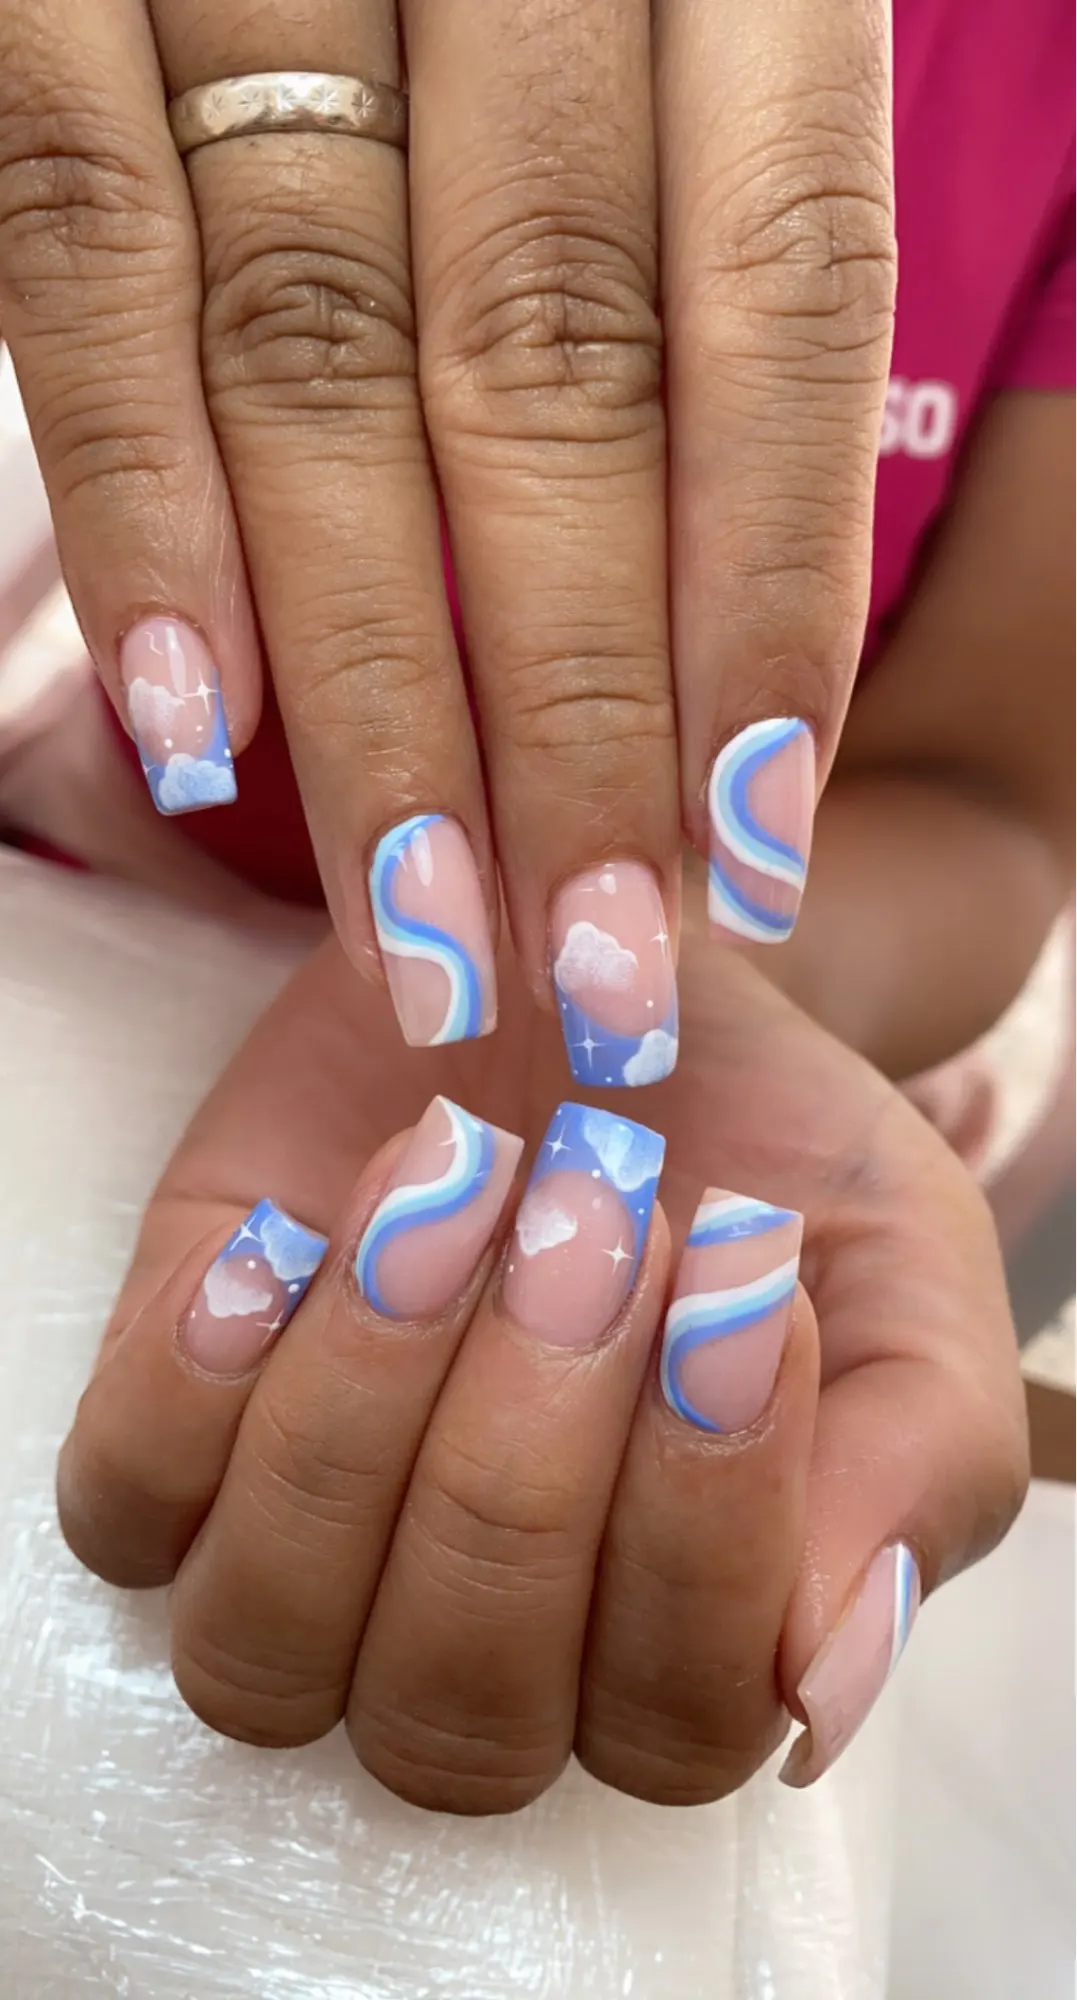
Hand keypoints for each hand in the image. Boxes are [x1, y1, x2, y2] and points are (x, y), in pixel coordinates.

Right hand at [0, 0, 893, 1070]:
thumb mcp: (667, 18)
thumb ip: (675, 264)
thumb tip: (708, 649)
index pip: (775, 292)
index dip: (771, 590)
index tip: (751, 845)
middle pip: (554, 364)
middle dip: (577, 703)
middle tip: (587, 970)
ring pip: (325, 349)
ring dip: (380, 680)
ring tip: (424, 927)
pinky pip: (78, 247)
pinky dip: (143, 498)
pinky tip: (193, 730)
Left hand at [57, 892, 1026, 1812]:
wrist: (618, 982)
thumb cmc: (772, 1158)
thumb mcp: (910, 1274)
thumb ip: (918, 1475)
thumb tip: (819, 1700)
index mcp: (673, 1650)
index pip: (670, 1720)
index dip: (701, 1521)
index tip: (742, 1272)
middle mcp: (479, 1650)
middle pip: (458, 1705)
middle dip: (529, 1449)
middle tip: (597, 1206)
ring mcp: (305, 1558)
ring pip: (266, 1640)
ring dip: (364, 1408)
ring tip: (454, 1180)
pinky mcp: (173, 1435)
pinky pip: (125, 1510)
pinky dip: (192, 1395)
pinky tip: (282, 1243)